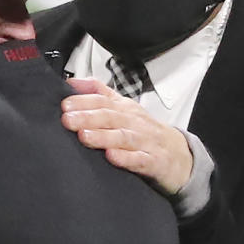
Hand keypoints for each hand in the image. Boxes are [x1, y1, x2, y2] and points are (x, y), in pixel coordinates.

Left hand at [61, 78, 192, 194]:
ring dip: (103, 136)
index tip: (65, 104)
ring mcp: (146, 142)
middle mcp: (135, 123)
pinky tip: (111, 157)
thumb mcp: (124, 109)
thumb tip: (72, 82)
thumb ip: (99, 93)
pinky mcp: (154, 162)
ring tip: (84, 135)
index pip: (104, 101)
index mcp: (125, 109)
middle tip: (67, 119)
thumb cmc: (145, 132)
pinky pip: (140, 159)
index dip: (84, 101)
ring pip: (123, 137)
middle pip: (111, 117)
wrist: (179, 157)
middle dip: (88, 117)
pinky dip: (126, 158)